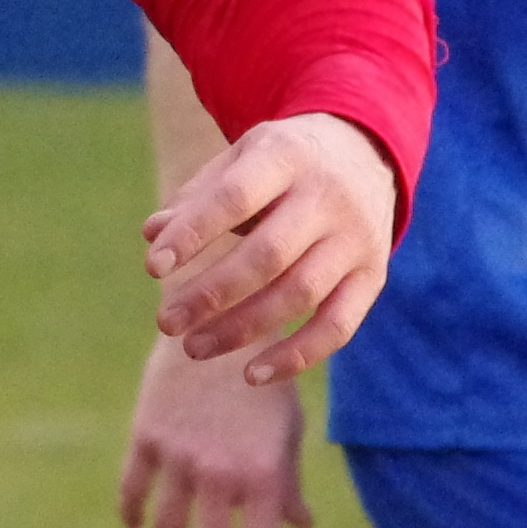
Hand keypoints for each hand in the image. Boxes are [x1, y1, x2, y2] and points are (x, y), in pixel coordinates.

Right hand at [118, 332, 310, 527]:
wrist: (219, 320)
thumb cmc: (262, 381)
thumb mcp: (286, 431)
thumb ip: (288, 482)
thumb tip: (300, 527)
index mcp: (262, 475)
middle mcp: (219, 472)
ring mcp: (179, 456)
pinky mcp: (147, 435)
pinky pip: (133, 488)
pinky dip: (132, 513)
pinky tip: (136, 526)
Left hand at [142, 108, 397, 385]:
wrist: (364, 152)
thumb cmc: (280, 164)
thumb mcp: (241, 159)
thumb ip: (198, 197)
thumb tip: (153, 236)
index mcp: (287, 156)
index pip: (235, 198)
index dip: (193, 234)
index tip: (153, 267)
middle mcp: (328, 197)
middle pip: (268, 254)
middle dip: (211, 294)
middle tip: (166, 322)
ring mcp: (355, 238)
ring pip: (299, 294)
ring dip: (242, 329)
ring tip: (192, 348)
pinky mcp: (373, 275)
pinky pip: (338, 326)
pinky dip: (297, 356)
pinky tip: (251, 375)